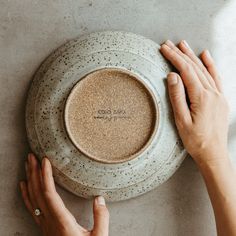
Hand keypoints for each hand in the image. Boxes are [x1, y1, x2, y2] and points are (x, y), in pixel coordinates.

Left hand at [19, 153, 108, 235]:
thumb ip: (101, 218)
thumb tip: (100, 198)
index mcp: (62, 222)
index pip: (49, 194)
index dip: (45, 176)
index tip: (45, 160)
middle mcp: (49, 222)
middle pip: (37, 193)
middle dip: (34, 173)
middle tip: (31, 156)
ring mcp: (44, 224)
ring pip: (33, 199)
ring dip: (30, 180)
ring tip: (27, 165)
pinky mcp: (44, 226)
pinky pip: (31, 207)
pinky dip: (26, 194)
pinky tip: (24, 186)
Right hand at [160, 40, 229, 166]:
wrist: (213, 153)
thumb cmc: (196, 140)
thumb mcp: (181, 121)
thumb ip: (177, 97)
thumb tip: (172, 76)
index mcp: (202, 97)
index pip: (185, 71)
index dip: (174, 58)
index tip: (164, 49)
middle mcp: (212, 92)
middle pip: (194, 67)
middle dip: (180, 54)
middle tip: (169, 44)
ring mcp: (219, 94)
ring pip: (205, 69)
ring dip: (193, 56)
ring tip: (183, 45)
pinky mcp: (221, 98)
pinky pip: (216, 77)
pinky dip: (210, 64)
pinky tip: (205, 55)